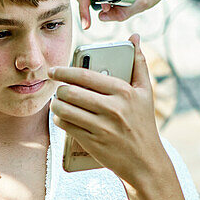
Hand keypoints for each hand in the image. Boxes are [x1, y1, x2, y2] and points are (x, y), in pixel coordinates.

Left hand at [49, 34, 167, 189]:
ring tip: (57, 102)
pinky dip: (59, 119)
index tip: (54, 70)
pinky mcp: (92, 142)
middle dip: (59, 89)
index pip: (86, 76)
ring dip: (56, 104)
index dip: (65, 71)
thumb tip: (135, 38)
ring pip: (65, 109)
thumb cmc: (144, 124)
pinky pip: (66, 126)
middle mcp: (113, 109)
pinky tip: (62, 116)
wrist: (145, 162)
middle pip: (71, 92)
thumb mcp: (146, 93)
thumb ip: (138, 63)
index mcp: (124, 92)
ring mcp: (101, 127)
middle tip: (57, 88)